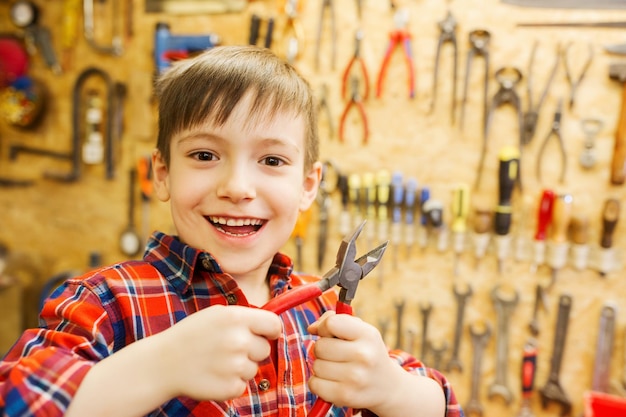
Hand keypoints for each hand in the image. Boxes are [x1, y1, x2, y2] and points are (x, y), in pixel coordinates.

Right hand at [157, 305, 280, 400]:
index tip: (267, 335)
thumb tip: (273, 326)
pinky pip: (242, 386)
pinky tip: (213, 376)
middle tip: (227, 350)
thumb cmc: (191, 336)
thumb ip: (244, 318)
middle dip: (251, 351)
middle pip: (264, 349)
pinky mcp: (230, 387)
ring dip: (239, 369)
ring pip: (254, 369)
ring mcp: (235, 365)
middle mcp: (239, 340)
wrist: (163, 363)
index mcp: (236, 318)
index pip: (274, 324)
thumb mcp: (216, 315)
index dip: (272, 331)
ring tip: (216, 363)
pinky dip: (230, 384)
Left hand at [307, 311, 400, 411]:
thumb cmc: (366, 352)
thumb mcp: (360, 331)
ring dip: (321, 366)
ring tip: (337, 368)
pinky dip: (318, 382)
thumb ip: (334, 320)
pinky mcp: (345, 396)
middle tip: (336, 353)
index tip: (330, 333)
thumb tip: (312, 328)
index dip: (325, 327)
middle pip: (320, 346)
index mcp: (368, 335)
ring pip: (316, 365)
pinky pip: (314, 384)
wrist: (387, 386)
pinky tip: (333, 381)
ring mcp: (355, 378)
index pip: (332, 323)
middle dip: (323, 348)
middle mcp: (364, 356)